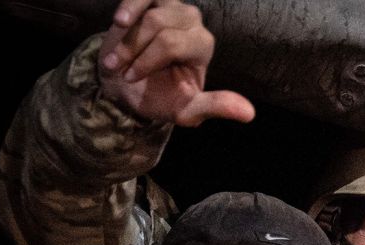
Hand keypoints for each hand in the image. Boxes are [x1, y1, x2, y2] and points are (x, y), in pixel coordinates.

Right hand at [98, 0, 254, 125]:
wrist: (126, 84)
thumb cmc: (158, 97)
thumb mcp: (187, 111)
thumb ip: (216, 107)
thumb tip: (249, 114)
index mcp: (203, 46)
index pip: (172, 44)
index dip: (147, 60)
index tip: (130, 77)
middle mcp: (193, 22)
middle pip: (159, 26)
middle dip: (135, 50)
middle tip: (120, 70)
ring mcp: (174, 6)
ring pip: (149, 14)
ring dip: (127, 39)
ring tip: (115, 59)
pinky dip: (128, 8)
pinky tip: (120, 22)